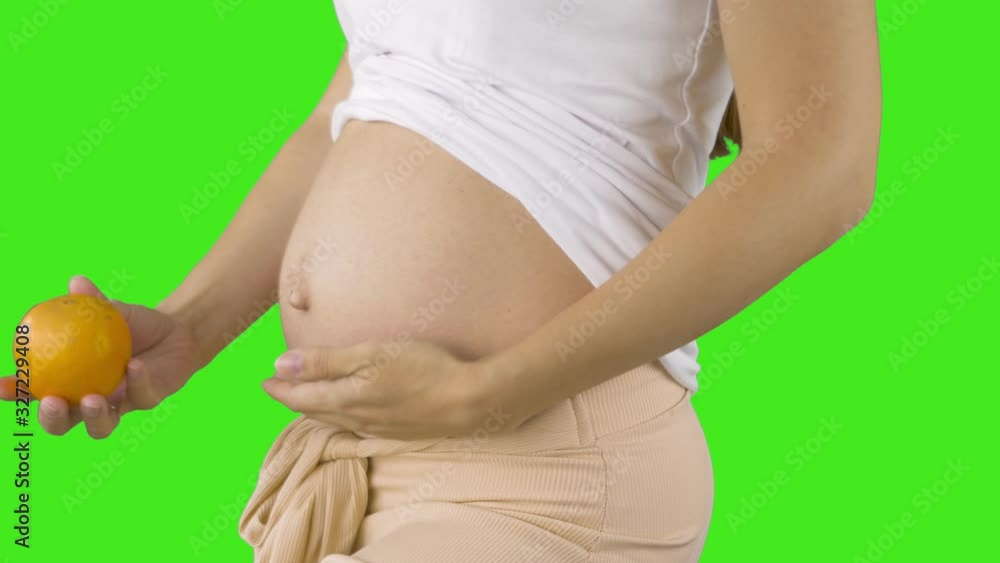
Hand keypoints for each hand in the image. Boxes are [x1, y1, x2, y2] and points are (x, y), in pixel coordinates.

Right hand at [1, 276, 205, 438]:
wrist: (177, 331)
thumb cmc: (134, 325)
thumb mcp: (113, 311)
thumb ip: (93, 302)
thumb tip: (77, 282)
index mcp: (70, 380)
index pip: (36, 391)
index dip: (17, 394)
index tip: (3, 385)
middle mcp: (90, 399)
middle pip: (63, 423)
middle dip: (53, 419)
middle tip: (53, 402)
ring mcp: (120, 403)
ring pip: (101, 427)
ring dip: (94, 418)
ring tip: (93, 399)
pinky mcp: (148, 400)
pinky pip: (141, 397)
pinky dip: (136, 382)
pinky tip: (133, 366)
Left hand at [262, 340, 530, 440]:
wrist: (470, 401)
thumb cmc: (423, 368)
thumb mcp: (370, 355)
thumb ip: (324, 361)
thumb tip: (280, 365)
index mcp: (346, 399)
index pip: (300, 396)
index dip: (279, 389)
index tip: (262, 381)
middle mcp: (357, 419)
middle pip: (315, 411)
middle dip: (293, 400)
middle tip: (278, 390)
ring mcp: (378, 428)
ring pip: (336, 420)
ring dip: (317, 410)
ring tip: (307, 400)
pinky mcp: (397, 431)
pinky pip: (357, 426)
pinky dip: (341, 417)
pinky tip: (348, 412)